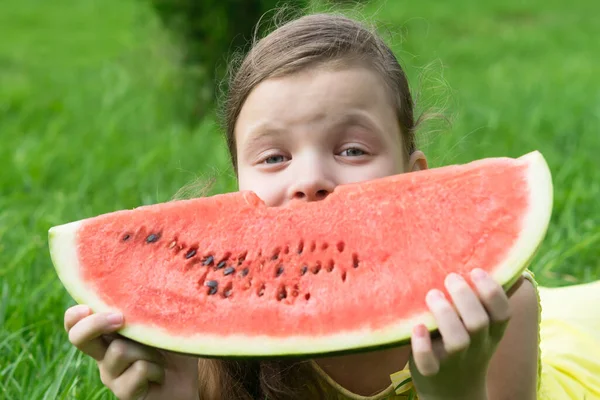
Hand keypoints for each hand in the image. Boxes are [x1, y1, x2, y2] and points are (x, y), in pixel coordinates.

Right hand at [64, 305, 198, 399]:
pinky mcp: (123, 392)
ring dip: (148, 350)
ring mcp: (111, 375)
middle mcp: (104, 354)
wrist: (187, 380)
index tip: (88, 307)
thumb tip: (142, 287)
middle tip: (120, 319)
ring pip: (120, 350)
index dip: (74, 315)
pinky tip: (160, 375)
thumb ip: (145, 311)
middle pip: (78, 337)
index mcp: (108, 335)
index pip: (76, 324)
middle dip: (95, 323)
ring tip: (160, 358)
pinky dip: (156, 368)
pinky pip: (139, 369)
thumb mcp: (159, 323)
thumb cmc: (173, 347)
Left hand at [409, 269, 513, 399]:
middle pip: (478, 323)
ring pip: (457, 340)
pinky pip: (428, 362)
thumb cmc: (466, 348)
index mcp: (491, 333)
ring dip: (444, 315)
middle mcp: (477, 347)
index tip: (476, 270)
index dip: (492, 291)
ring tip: (432, 295)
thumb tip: (494, 259)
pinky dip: (422, 345)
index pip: (503, 313)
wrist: (454, 395)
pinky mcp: (431, 372)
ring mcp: (454, 361)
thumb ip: (483, 303)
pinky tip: (416, 327)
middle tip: (450, 277)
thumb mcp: (483, 331)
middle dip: (465, 297)